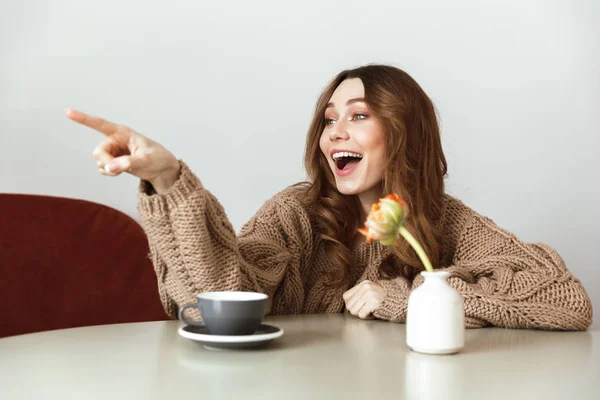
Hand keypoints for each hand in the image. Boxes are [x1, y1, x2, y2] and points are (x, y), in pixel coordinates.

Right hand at [65, 108, 180, 192]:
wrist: (163, 169)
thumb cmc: (158, 158)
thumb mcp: (145, 160)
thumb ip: (127, 163)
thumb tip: (110, 168)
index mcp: (123, 132)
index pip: (100, 124)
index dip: (83, 118)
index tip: (67, 112)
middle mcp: (115, 140)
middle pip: (98, 151)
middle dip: (106, 162)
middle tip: (119, 168)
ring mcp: (113, 151)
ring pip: (99, 161)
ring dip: (109, 168)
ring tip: (126, 168)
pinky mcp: (114, 161)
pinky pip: (102, 168)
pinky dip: (109, 172)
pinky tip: (120, 171)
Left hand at [342, 280, 385, 319]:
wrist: (398, 301)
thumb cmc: (382, 299)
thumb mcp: (370, 292)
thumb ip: (359, 295)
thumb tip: (348, 304)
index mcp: (364, 284)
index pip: (346, 296)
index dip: (351, 304)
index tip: (358, 305)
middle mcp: (366, 287)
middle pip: (349, 305)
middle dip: (356, 310)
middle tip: (364, 309)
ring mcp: (370, 294)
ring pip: (354, 310)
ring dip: (361, 313)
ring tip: (369, 310)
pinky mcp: (373, 302)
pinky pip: (362, 314)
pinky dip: (367, 316)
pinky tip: (373, 312)